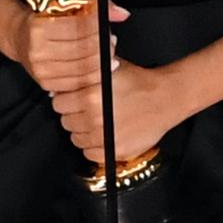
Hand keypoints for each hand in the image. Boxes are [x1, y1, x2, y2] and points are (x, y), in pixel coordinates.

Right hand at [12, 0, 129, 92]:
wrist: (20, 36)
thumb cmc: (45, 19)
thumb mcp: (64, 6)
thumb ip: (96, 6)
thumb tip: (122, 13)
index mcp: (39, 26)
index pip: (78, 28)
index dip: (97, 26)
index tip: (106, 24)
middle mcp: (37, 49)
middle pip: (83, 50)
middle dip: (103, 45)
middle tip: (111, 40)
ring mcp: (40, 69)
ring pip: (82, 68)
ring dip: (101, 61)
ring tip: (107, 53)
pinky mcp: (45, 83)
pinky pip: (77, 83)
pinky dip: (92, 76)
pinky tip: (99, 68)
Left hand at [51, 59, 170, 162]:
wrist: (164, 98)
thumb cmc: (139, 81)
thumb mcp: (109, 67)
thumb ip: (85, 71)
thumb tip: (65, 76)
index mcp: (90, 97)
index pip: (58, 104)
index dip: (65, 99)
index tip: (71, 99)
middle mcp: (95, 119)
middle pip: (66, 122)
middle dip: (73, 114)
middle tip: (85, 109)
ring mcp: (105, 137)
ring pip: (76, 139)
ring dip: (82, 131)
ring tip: (96, 121)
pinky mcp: (115, 151)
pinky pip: (91, 154)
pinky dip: (94, 147)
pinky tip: (102, 135)